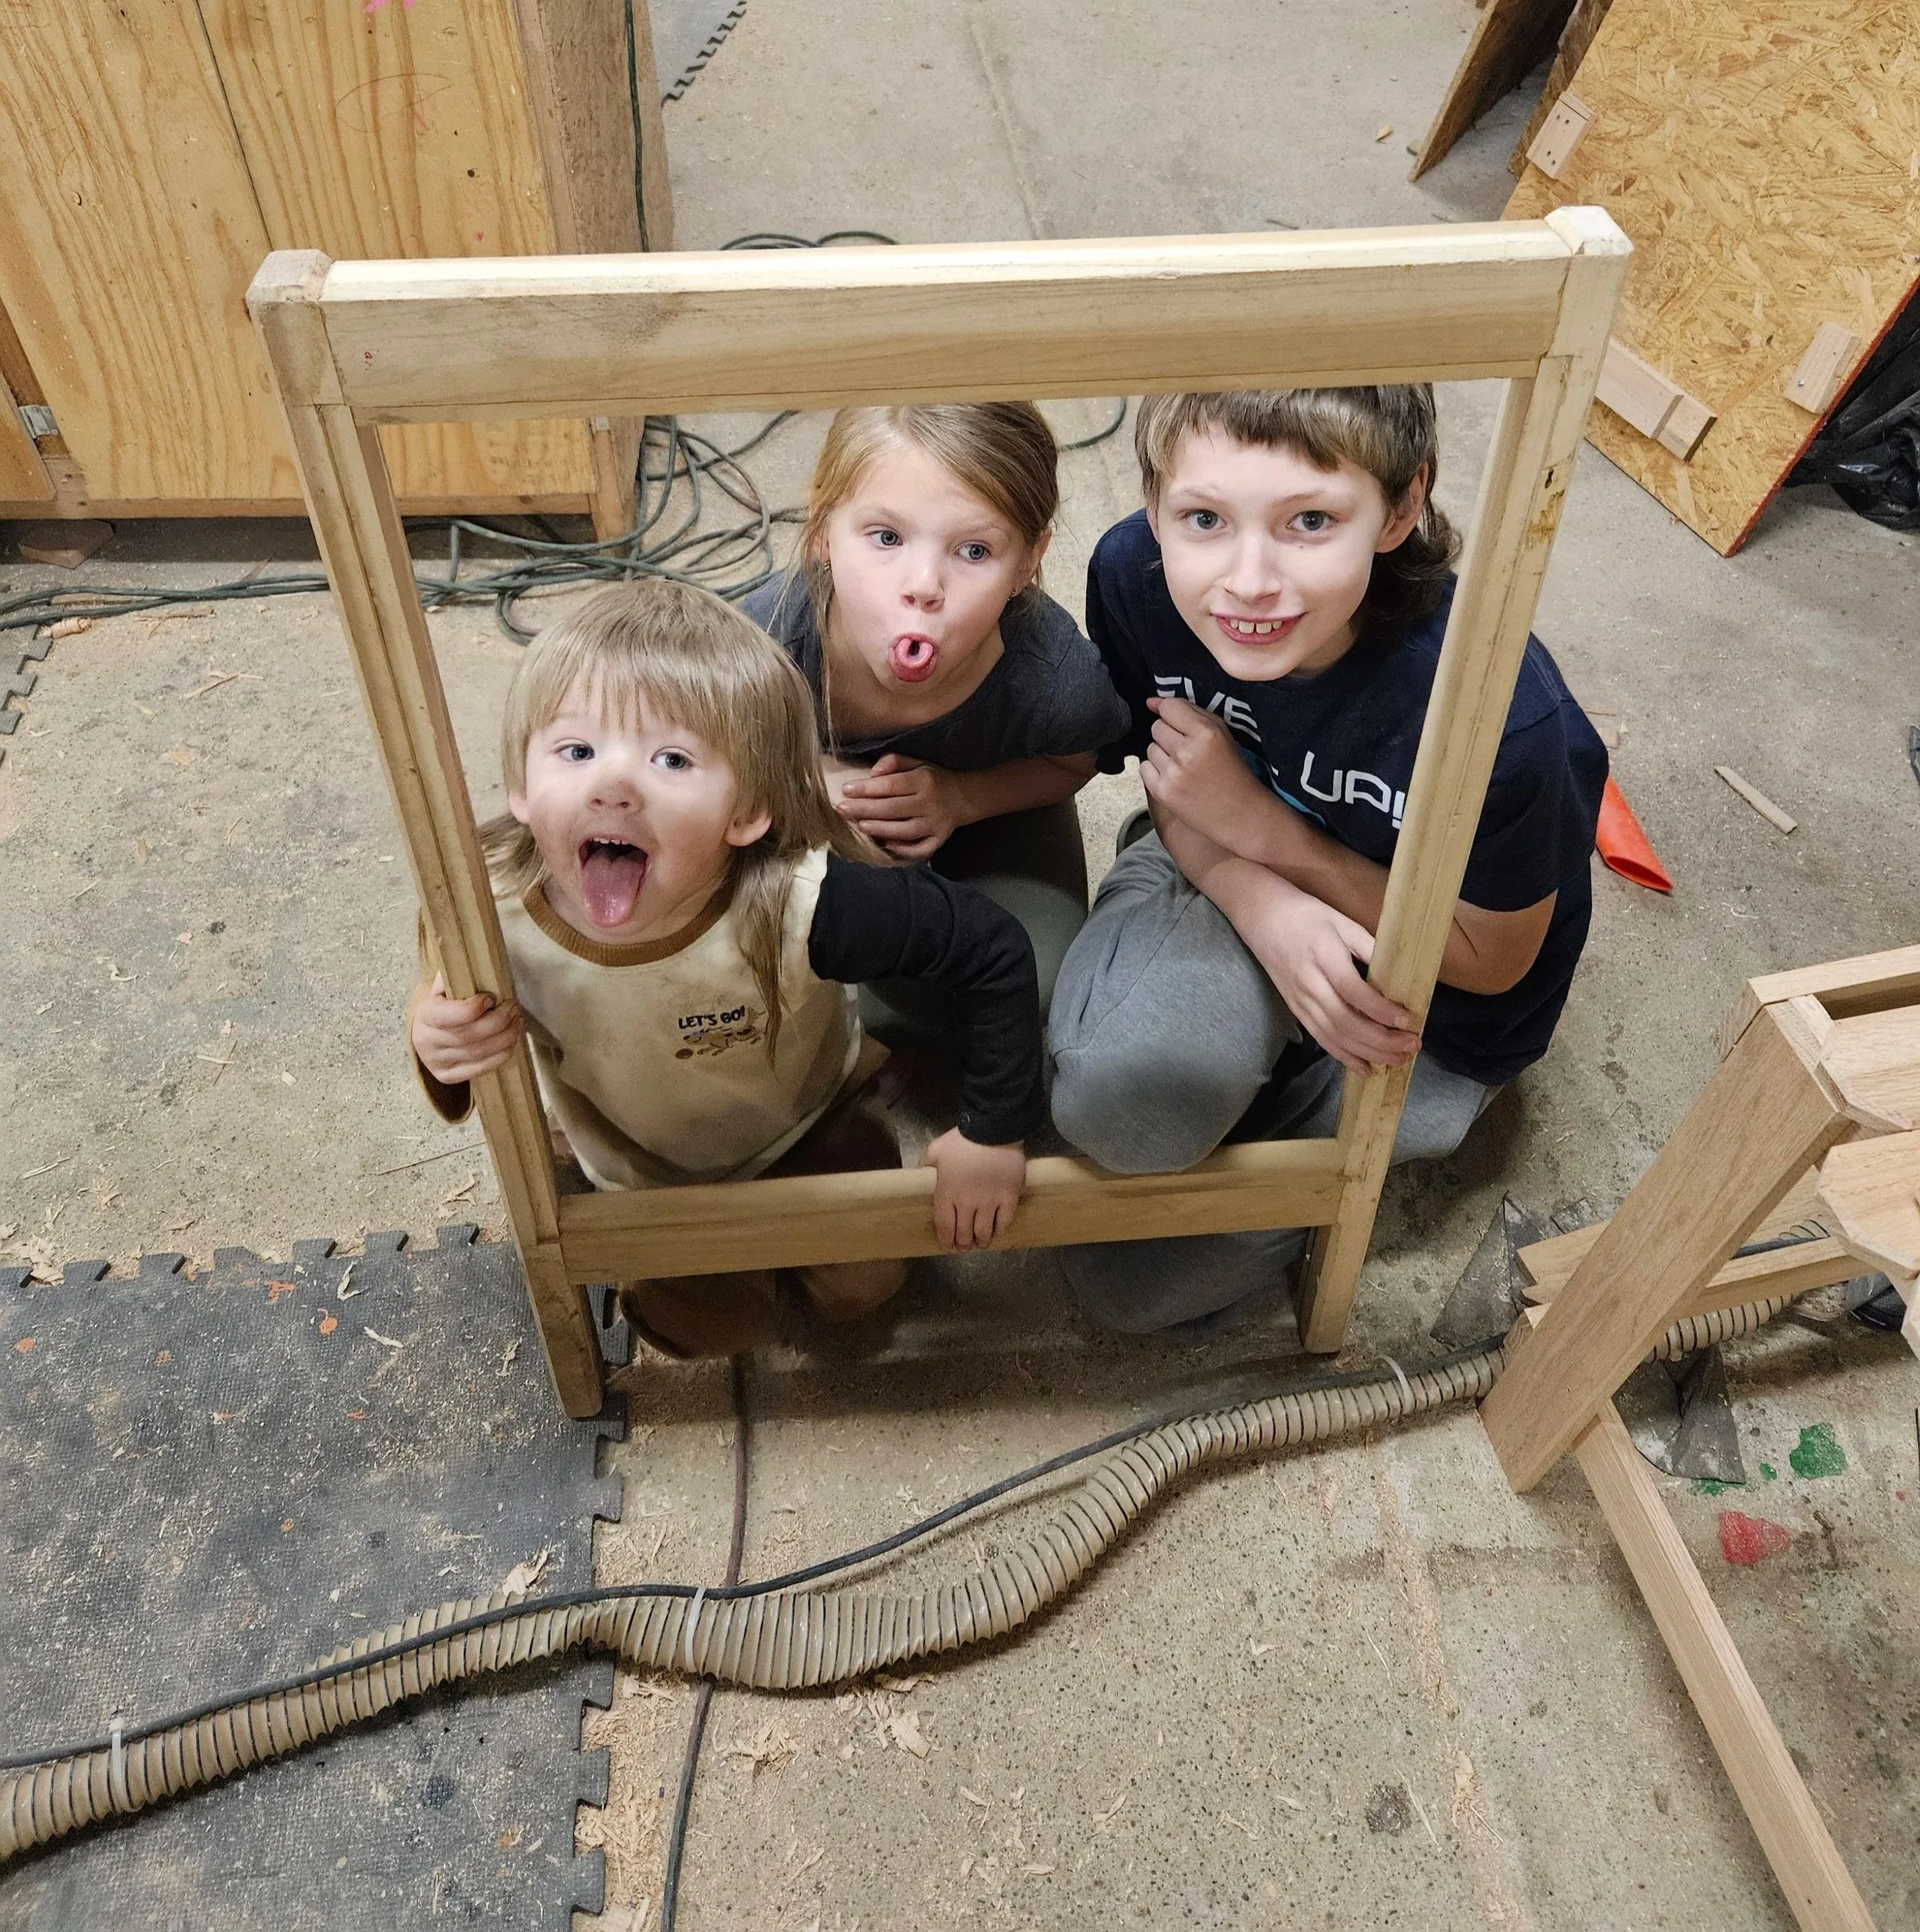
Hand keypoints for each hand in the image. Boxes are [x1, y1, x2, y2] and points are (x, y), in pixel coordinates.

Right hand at [410, 972, 524, 1083]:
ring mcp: (438, 1063)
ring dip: (505, 1037)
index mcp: (425, 1017)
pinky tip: (512, 1040)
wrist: (425, 1037)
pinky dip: (501, 1054)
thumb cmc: (440, 1008)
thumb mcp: (440, 990)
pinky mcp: (449, 1076)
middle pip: (468, 1036)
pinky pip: (480, 1068)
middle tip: (514, 1008)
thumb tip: (468, 959)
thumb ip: (452, 977)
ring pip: (478, 1053)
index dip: (473, 1008)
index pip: (449, 1016)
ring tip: (518, 1021)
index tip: (491, 997)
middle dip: (498, 1021)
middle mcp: (428, 1043)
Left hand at [836, 755, 966, 862]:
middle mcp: (930, 803)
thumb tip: (872, 773)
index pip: (892, 785)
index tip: (846, 790)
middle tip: (841, 809)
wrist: (964, 797)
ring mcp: (935, 824)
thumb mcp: (917, 763)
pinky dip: (902, 850)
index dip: (867, 788)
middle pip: (893, 809)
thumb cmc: (933, 779)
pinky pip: (919, 850)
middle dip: (865, 809)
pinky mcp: (939, 840)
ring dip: (880, 829)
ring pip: (904, 831)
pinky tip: (885, 845)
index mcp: (924, 780)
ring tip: (859, 826)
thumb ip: (894, 762)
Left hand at [921, 1127, 1023, 1250]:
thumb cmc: (962, 1140)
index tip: (948, 1246)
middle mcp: (967, 1204)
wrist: (992, 1129)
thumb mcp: (935, 1150)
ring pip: (984, 1233)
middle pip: (964, 1234)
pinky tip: (996, 1230)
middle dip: (963, 1244)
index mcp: (946, 1194)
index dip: (946, 1241)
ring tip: (981, 1243)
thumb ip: (925, 1165)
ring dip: (981, 1242)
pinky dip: (999, 1230)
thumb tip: (920, 1175)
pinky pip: (1004, 1222)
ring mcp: (989, 1203)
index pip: (944, 1227)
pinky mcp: (1009, 1198)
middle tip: (964, 1247)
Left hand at [1141, 696, 1284, 859]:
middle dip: (1170, 735)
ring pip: (1149, 748)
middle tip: (1189, 750)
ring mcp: (1172, 774)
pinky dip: (1156, 772)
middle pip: (1156, 727)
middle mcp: (1187, 752)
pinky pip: (1144, 768)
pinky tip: (1176, 779)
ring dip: (1163, 754)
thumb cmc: (1232, 770)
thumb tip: (1150, 701)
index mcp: (1206, 733)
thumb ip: (1188, 712)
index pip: (1169, 708)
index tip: (1182, 724)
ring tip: (1184, 767)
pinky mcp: (1162, 792)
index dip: (1173, 714)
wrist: (1240, 813)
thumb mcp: (1221, 734)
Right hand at [1233, 881, 1420, 1075]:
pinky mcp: (1295, 1009)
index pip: (1354, 991)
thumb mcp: (1342, 922)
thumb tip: (1399, 973)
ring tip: (1397, 1059)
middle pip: (1346, 1022)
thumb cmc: (1306, 915)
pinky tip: (1365, 1067)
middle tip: (1412, 1045)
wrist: (1262, 917)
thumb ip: (1369, 947)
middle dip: (1381, 1040)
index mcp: (1323, 956)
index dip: (1381, 1010)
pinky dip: (1343, 1056)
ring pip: (1334, 1036)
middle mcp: (1309, 983)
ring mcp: (1299, 1000)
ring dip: (1368, 1052)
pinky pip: (1321, 1038)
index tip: (1408, 1020)